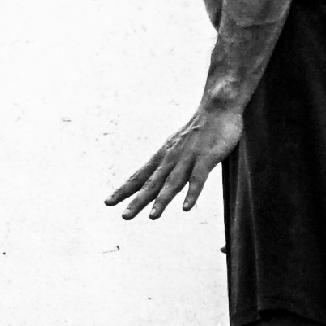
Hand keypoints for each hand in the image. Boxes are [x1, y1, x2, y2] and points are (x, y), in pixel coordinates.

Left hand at [110, 100, 242, 218]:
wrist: (217, 108)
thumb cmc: (198, 130)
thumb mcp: (177, 147)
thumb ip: (169, 164)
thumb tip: (158, 178)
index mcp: (162, 157)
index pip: (138, 176)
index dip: (124, 190)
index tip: (107, 202)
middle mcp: (170, 159)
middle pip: (151, 183)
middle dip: (137, 201)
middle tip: (124, 217)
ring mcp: (188, 158)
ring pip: (172, 183)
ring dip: (162, 200)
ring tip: (152, 217)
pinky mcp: (206, 158)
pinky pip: (198, 178)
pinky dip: (192, 193)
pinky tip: (186, 208)